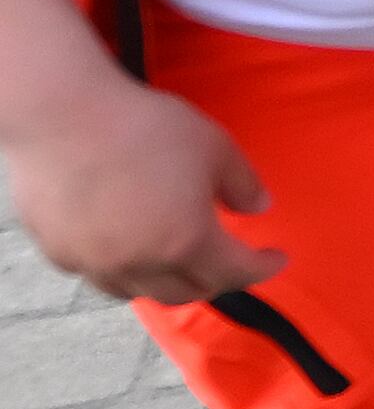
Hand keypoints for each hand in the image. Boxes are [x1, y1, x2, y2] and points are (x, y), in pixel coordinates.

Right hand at [7, 72, 278, 307]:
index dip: (262, 268)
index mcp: (186, 242)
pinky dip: (125, 275)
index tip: (278, 258)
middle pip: (188, 292)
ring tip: (182, 266)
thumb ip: (242, 184)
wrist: (62, 115)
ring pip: (140, 293)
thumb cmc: (145, 126)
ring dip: (169, 284)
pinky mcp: (60, 253)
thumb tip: (259, 208)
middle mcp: (140, 264)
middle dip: (218, 281)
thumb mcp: (214, 148)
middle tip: (231, 263)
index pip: (235, 272)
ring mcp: (95, 264)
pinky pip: (100, 278)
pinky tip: (130, 256)